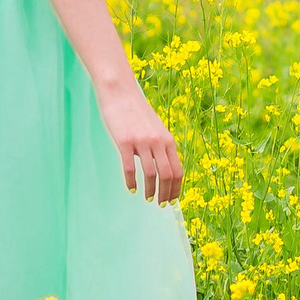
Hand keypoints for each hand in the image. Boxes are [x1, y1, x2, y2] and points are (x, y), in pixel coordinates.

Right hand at [96, 76, 182, 204]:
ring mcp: (142, 142)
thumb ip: (161, 146)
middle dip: (166, 194)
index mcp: (168, 140)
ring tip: (148, 199)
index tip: (172, 200)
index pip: (178, 171)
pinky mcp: (124, 142)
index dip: (177, 188)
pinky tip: (131, 190)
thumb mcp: (156, 129)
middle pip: (167, 175)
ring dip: (150, 191)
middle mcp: (158, 142)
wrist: (121, 93)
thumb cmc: (137, 113)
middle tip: (161, 205)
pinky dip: (131, 182)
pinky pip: (130, 168)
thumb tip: (164, 169)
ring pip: (150, 174)